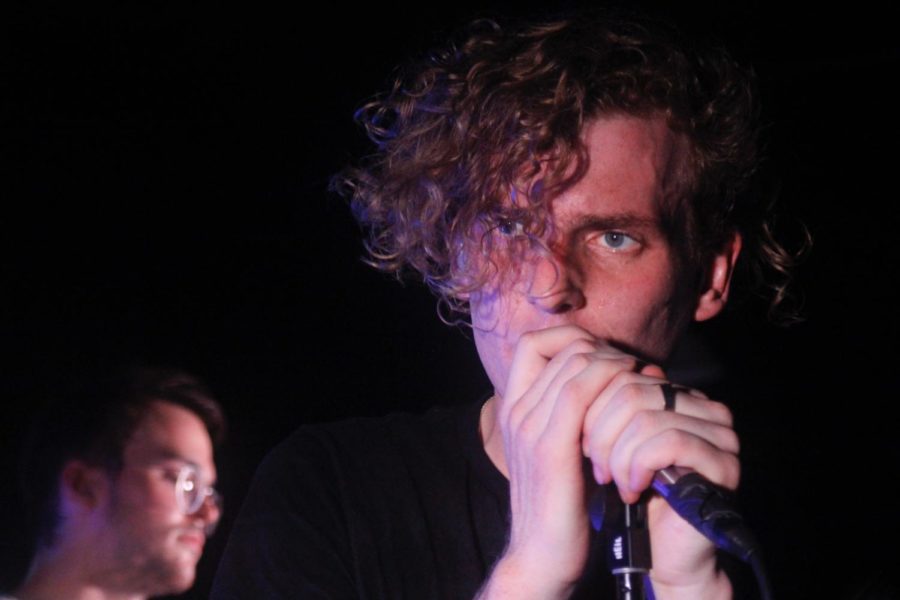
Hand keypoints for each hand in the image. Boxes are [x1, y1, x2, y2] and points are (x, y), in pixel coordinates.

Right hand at [479, 325, 738, 599]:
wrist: (541, 555)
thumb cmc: (563, 503)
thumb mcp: (562, 448)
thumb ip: (574, 413)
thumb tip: (617, 373)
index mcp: (514, 409)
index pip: (533, 344)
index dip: (571, 338)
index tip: (603, 358)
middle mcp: (516, 411)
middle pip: (563, 348)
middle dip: (605, 350)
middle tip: (632, 371)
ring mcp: (529, 427)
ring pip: (575, 363)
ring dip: (615, 364)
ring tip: (637, 382)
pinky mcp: (549, 448)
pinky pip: (578, 393)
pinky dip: (609, 383)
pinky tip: (631, 395)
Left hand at [581, 368, 738, 596]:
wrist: (656, 551)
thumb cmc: (628, 493)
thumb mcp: (608, 442)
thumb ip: (603, 404)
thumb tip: (589, 365)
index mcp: (678, 395)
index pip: (622, 375)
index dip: (591, 408)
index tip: (582, 444)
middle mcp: (704, 406)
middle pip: (630, 391)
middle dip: (601, 433)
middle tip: (597, 468)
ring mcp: (719, 433)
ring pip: (645, 417)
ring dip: (618, 455)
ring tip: (615, 481)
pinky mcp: (723, 462)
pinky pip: (668, 442)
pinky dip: (639, 465)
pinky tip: (633, 487)